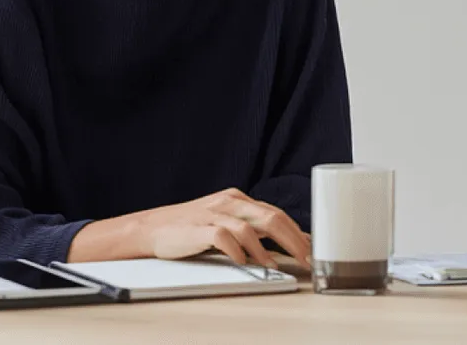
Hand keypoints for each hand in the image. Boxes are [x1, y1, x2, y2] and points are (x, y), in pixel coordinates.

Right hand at [72, 188, 311, 267]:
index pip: (277, 213)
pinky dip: (238, 251)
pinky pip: (226, 237)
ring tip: (277, 267)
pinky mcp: (200, 227)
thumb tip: (283, 246)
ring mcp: (215, 212)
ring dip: (269, 250)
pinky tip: (244, 262)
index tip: (314, 249)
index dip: (298, 232)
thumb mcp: (224, 223)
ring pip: (253, 226)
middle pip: (272, 217)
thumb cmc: (190, 229)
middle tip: (307, 259)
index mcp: (238, 199)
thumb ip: (251, 230)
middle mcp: (230, 201)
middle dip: (294, 240)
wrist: (151, 228)